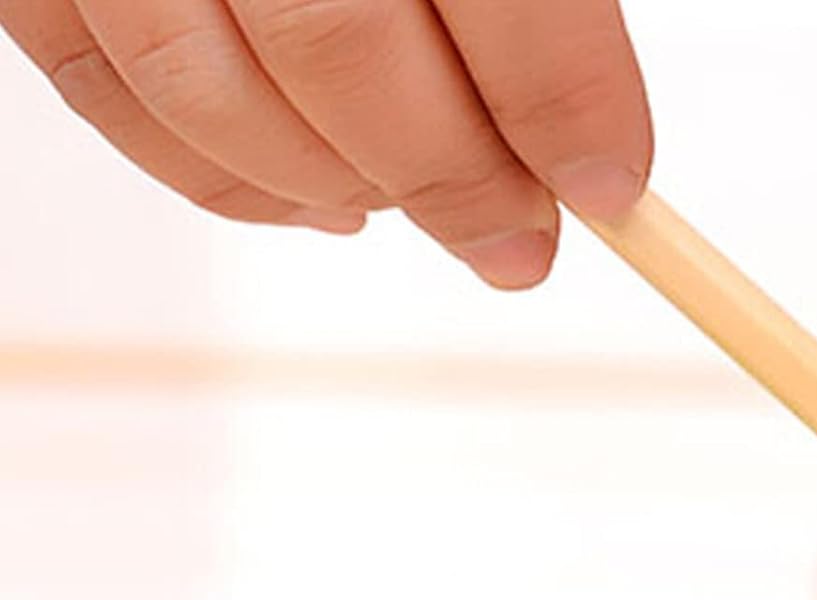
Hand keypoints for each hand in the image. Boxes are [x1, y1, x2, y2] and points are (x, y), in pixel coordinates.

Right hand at [1, 0, 650, 285]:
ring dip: (338, 187)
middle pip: (341, 44)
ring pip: (211, 91)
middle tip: (520, 241)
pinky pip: (109, 95)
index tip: (611, 186)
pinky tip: (321, 205)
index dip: (560, 101)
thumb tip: (586, 146)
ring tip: (414, 209)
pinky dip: (226, 184)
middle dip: (454, 178)